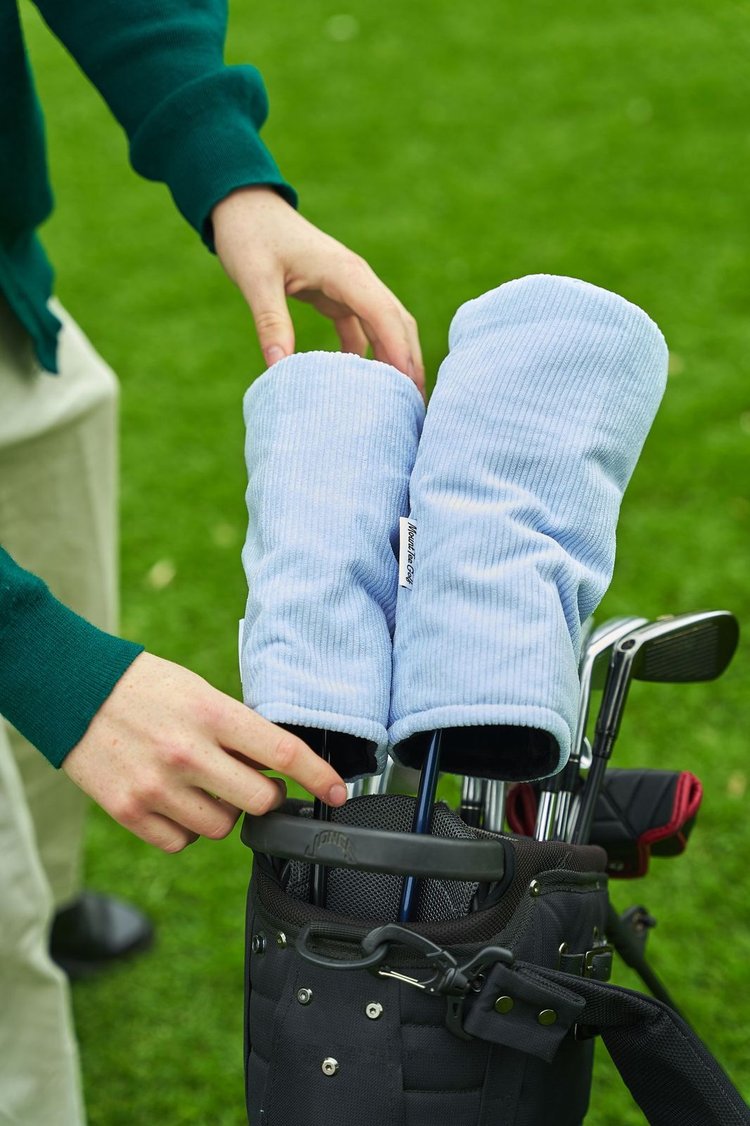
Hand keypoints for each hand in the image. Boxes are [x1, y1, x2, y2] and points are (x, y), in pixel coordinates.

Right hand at [62, 651, 347, 852]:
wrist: (71, 690)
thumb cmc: (143, 687)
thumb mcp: (198, 691)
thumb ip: (236, 727)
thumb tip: (275, 764)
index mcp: (211, 713)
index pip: (282, 752)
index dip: (319, 777)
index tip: (338, 793)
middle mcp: (187, 752)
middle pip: (259, 800)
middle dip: (267, 796)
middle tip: (254, 783)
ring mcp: (157, 786)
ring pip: (222, 827)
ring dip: (224, 813)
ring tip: (203, 786)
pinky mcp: (128, 811)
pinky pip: (182, 842)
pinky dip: (186, 829)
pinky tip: (176, 802)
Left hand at [212, 186, 424, 394]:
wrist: (244, 204)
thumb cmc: (250, 236)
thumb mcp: (255, 279)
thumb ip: (271, 322)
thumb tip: (278, 371)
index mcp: (346, 273)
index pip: (384, 316)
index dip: (399, 352)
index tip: (408, 388)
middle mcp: (358, 279)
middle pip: (399, 324)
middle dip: (411, 363)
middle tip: (417, 408)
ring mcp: (351, 287)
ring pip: (387, 327)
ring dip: (396, 361)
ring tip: (401, 402)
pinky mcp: (338, 295)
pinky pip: (364, 329)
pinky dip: (369, 355)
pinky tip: (364, 386)